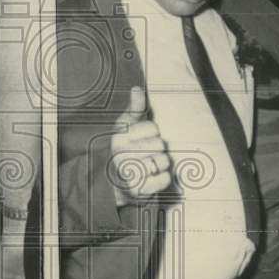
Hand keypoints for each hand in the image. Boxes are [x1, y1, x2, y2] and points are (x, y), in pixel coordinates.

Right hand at [110, 87, 171, 203]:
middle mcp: (120, 154)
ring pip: (163, 161)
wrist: (114, 182)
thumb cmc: (126, 148)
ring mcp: (128, 173)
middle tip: (145, 154)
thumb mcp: (127, 126)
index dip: (152, 133)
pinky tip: (152, 178)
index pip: (153, 128)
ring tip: (148, 166)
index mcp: (118, 136)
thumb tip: (137, 88)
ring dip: (160, 164)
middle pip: (160, 145)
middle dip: (157, 149)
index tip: (141, 139)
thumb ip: (135, 108)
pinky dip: (163, 179)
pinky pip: (164, 179)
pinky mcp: (137, 190)